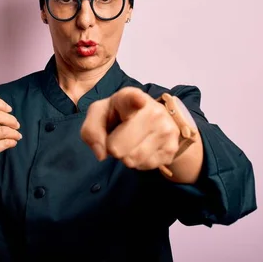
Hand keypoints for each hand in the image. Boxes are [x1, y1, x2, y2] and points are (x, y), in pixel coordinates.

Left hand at [80, 87, 195, 171]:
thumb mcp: (99, 115)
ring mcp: (165, 129)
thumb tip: (101, 154)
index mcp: (130, 97)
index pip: (133, 99)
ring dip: (125, 156)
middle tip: (119, 136)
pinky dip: (138, 162)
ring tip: (131, 141)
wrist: (151, 119)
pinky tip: (142, 147)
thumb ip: (91, 130)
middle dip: (113, 147)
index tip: (139, 100)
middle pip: (117, 147)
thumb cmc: (119, 115)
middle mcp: (152, 111)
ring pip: (131, 159)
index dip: (135, 100)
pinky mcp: (171, 147)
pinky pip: (144, 166)